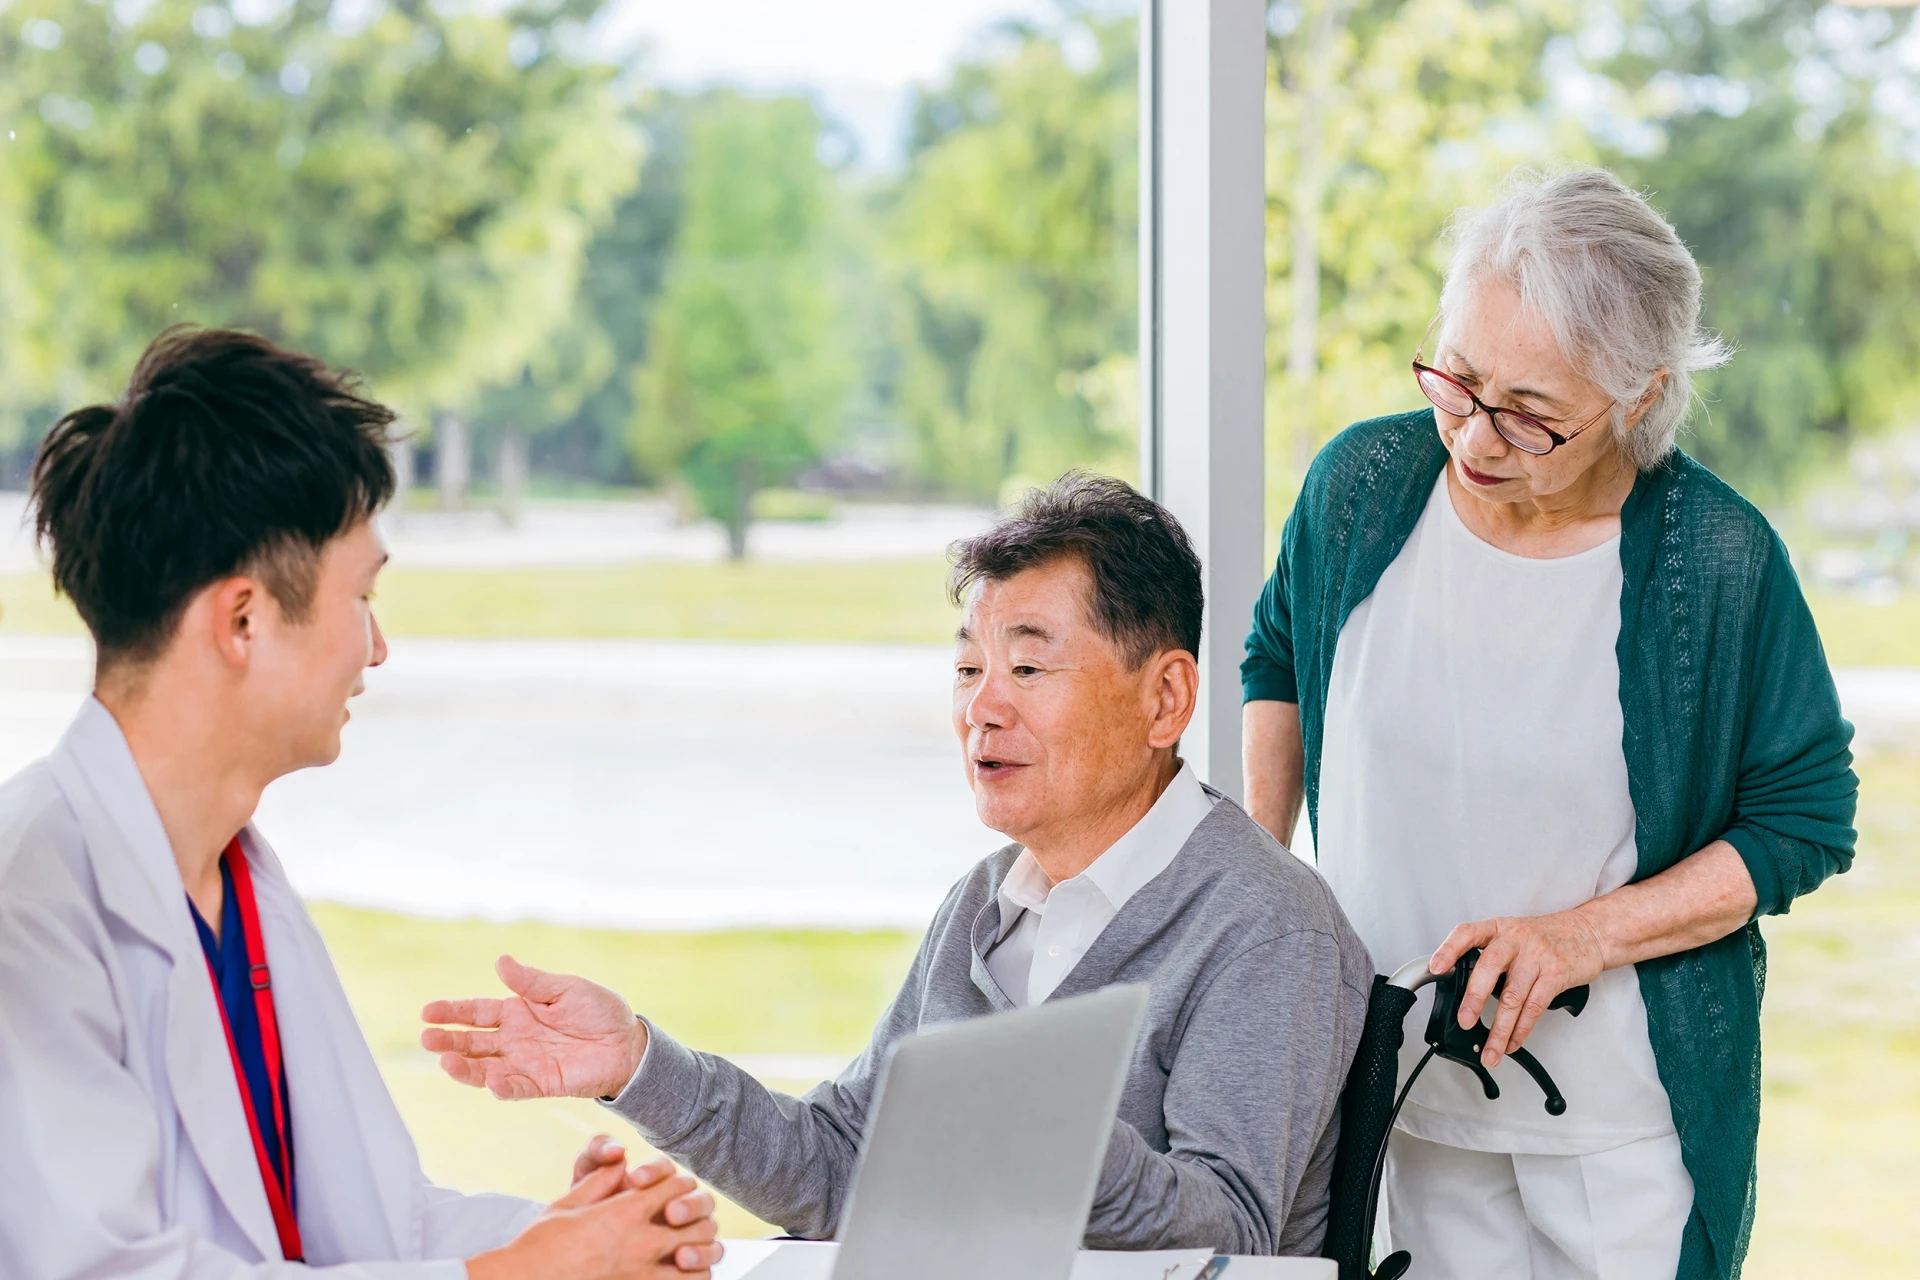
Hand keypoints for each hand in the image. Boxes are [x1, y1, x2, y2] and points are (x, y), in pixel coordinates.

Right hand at [421, 955, 648, 1100]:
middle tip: (426, 1038)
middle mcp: (514, 1039)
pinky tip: (490, 1081)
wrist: (628, 1042)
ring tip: (445, 1060)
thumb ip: (532, 982)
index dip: (452, 1012)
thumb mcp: (565, 988)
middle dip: (448, 1040)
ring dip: (464, 1067)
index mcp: (517, 1011)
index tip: (427, 1011)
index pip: (476, 1012)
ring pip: (485, 1068)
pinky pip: (516, 1088)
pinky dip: (501, 1087)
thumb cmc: (598, 1011)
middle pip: (473, 1042)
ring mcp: (525, 1063)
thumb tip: (501, 961)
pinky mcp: (541, 1084)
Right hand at [467, 1161, 723, 1279]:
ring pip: (694, 1263)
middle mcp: (639, 1242)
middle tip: (685, 1219)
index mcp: (625, 1211)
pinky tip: (680, 1276)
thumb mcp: (569, 1202)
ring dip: (698, 1254)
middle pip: (694, 1222)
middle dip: (696, 1217)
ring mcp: (640, 1273)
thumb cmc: (539, 1245)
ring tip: (689, 1253)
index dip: (679, 1182)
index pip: (676, 1185)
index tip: (672, 1187)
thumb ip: (599, 1181)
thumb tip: (617, 1163)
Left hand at [1430, 908, 1607, 1067]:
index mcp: (1498, 929)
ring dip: (1500, 1030)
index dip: (1449, 949)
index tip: (1436, 968)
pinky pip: (1534, 1007)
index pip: (1467, 933)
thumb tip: (1463, 990)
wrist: (1588, 932)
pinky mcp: (1556, 975)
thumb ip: (1489, 955)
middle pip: (1489, 967)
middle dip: (1474, 998)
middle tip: (1465, 1022)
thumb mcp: (1512, 934)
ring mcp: (1537, 957)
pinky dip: (1521, 1030)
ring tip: (1490, 1051)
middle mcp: (1515, 940)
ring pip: (1513, 997)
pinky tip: (1512, 1042)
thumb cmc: (1545, 937)